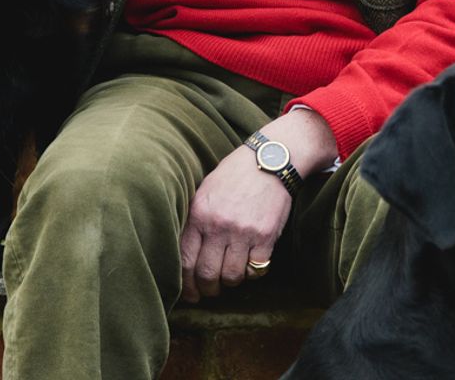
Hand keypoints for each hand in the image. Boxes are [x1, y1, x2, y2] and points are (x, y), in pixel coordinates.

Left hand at [179, 107, 337, 302]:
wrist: (270, 160)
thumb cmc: (235, 174)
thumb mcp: (206, 190)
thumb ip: (195, 219)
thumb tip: (184, 254)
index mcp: (199, 214)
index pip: (186, 260)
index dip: (186, 284)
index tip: (190, 294)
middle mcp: (219, 225)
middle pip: (207, 274)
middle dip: (207, 290)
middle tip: (210, 292)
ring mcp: (243, 232)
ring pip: (232, 276)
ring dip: (230, 282)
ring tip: (230, 276)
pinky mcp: (266, 236)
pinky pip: (256, 270)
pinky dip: (252, 272)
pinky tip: (249, 263)